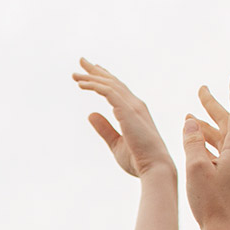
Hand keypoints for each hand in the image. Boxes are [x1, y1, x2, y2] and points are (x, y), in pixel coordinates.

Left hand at [73, 58, 176, 178]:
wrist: (154, 168)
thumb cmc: (139, 159)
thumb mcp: (116, 143)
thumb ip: (104, 128)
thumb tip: (90, 114)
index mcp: (134, 112)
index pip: (118, 90)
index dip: (105, 78)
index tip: (93, 70)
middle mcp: (135, 105)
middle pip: (113, 82)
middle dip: (96, 71)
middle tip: (81, 62)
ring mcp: (132, 106)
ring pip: (109, 85)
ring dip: (91, 77)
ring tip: (75, 75)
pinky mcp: (127, 110)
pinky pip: (107, 92)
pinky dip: (94, 85)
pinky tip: (81, 84)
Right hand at [181, 72, 229, 229]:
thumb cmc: (213, 204)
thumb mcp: (197, 169)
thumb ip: (192, 141)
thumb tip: (190, 121)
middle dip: (214, 106)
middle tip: (201, 90)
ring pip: (225, 140)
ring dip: (209, 128)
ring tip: (191, 118)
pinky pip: (224, 155)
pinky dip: (211, 146)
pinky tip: (198, 148)